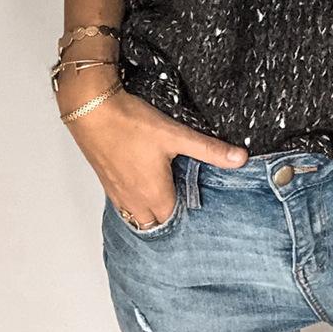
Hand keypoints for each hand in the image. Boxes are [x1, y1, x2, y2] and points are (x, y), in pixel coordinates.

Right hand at [63, 83, 248, 226]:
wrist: (92, 110)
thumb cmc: (132, 124)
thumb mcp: (176, 135)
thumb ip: (208, 149)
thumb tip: (239, 159)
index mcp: (154, 196)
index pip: (176, 219)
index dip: (189, 211)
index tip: (199, 199)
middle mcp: (134, 202)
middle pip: (156, 221)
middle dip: (171, 214)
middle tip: (185, 195)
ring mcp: (117, 193)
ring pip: (137, 214)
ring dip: (151, 209)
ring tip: (167, 190)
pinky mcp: (107, 181)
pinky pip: (123, 202)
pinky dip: (136, 198)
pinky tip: (143, 177)